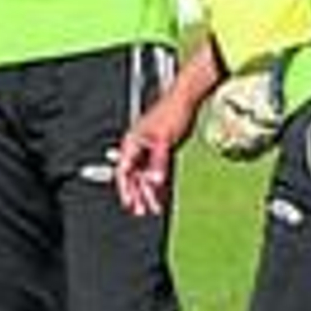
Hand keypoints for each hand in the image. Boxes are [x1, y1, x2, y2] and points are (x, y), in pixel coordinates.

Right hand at [114, 92, 199, 216]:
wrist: (186, 99)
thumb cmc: (172, 113)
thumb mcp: (165, 141)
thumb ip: (159, 163)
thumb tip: (155, 182)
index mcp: (132, 143)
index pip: (123, 172)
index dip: (126, 189)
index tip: (130, 204)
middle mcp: (137, 147)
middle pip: (133, 176)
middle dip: (137, 194)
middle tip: (142, 211)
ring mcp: (147, 149)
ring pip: (144, 175)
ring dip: (148, 191)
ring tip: (154, 208)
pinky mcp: (159, 150)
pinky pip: (155, 170)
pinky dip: (157, 182)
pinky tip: (161, 194)